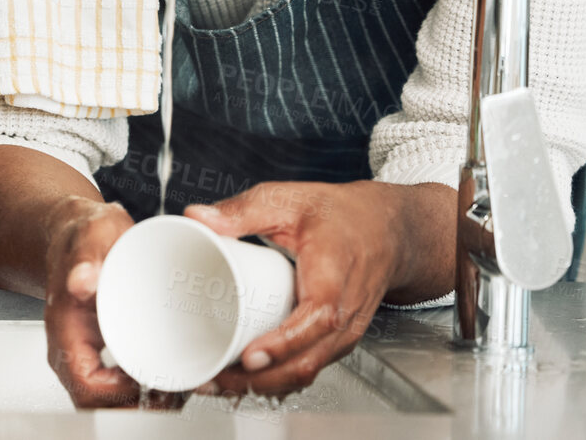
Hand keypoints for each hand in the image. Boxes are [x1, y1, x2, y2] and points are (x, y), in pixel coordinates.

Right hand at [42, 197, 180, 407]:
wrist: (77, 231)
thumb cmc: (84, 233)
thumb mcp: (91, 233)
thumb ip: (86, 254)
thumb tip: (81, 282)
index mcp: (65, 327)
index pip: (85, 384)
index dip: (120, 394)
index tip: (153, 379)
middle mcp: (72, 348)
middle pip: (100, 403)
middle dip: (140, 406)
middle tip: (179, 393)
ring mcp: (87, 353)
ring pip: (111, 399)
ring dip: (146, 402)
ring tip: (181, 389)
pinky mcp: (103, 351)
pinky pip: (118, 385)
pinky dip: (145, 389)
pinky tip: (170, 379)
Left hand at [186, 180, 454, 396]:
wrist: (387, 232)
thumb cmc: (342, 217)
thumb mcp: (290, 200)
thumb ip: (243, 209)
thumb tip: (198, 217)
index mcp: (334, 278)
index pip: (316, 321)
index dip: (283, 343)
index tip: (249, 356)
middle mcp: (344, 315)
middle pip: (306, 361)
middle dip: (258, 378)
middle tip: (213, 376)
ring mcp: (342, 334)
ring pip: (306, 371)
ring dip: (263, 385)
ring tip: (219, 382)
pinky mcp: (334, 341)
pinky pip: (307, 367)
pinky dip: (276, 380)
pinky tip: (245, 380)